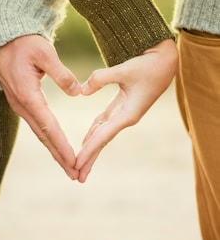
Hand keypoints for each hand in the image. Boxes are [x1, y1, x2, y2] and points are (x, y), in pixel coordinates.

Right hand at [0, 35, 80, 179]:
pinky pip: (37, 125)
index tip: (74, 161)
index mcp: (28, 95)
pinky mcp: (22, 103)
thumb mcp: (44, 53)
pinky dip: (48, 139)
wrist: (3, 40)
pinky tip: (56, 146)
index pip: (49, 126)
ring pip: (40, 134)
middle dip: (59, 156)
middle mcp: (22, 105)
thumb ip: (61, 73)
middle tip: (75, 174)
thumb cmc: (23, 44)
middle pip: (44, 136)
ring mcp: (20, 106)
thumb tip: (77, 92)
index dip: (62, 145)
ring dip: (54, 151)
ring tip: (68, 166)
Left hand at [76, 39, 177, 182]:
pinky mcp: (121, 107)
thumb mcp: (125, 70)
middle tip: (77, 177)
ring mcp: (123, 114)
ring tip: (79, 163)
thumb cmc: (148, 66)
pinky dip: (94, 132)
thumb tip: (81, 91)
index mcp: (128, 115)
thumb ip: (101, 79)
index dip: (88, 151)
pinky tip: (86, 140)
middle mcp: (125, 118)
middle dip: (89, 159)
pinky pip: (104, 123)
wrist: (164, 62)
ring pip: (102, 134)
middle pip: (102, 142)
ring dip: (90, 148)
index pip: (103, 137)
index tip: (76, 165)